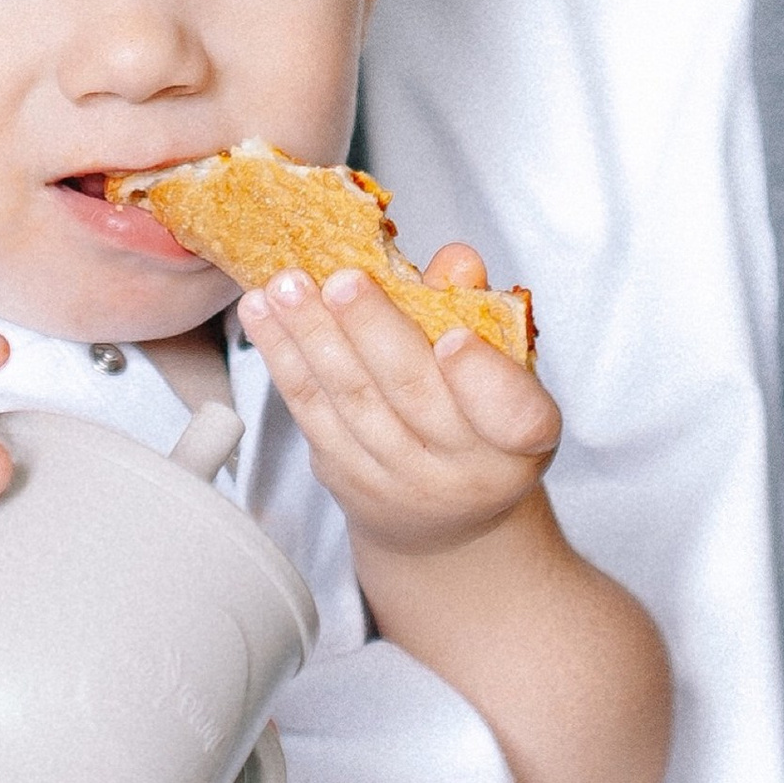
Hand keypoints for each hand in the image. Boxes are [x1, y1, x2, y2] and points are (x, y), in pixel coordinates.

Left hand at [237, 248, 560, 566]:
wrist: (442, 522)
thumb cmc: (479, 423)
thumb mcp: (505, 374)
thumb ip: (480, 310)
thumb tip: (455, 260)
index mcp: (521, 439)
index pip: (511, 416)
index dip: (482, 380)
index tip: (454, 338)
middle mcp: (462, 469)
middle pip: (413, 394)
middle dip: (372, 331)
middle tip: (343, 280)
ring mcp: (397, 478)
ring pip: (351, 400)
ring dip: (312, 336)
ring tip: (286, 285)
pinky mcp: (343, 474)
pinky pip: (310, 410)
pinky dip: (282, 357)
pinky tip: (262, 312)